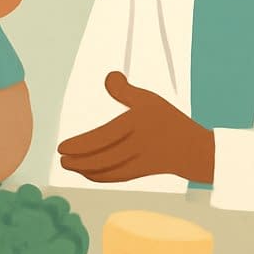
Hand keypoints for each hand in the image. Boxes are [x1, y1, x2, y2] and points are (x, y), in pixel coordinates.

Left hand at [57, 72, 214, 183]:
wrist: (192, 149)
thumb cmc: (168, 121)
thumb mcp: (148, 100)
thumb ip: (125, 91)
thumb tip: (108, 76)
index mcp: (134, 127)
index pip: (100, 138)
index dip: (79, 145)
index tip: (62, 147)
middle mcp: (134, 147)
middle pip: (99, 159)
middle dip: (77, 162)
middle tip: (61, 159)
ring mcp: (136, 164)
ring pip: (104, 171)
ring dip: (84, 170)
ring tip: (69, 165)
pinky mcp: (138, 174)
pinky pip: (113, 177)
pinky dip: (97, 176)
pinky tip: (89, 172)